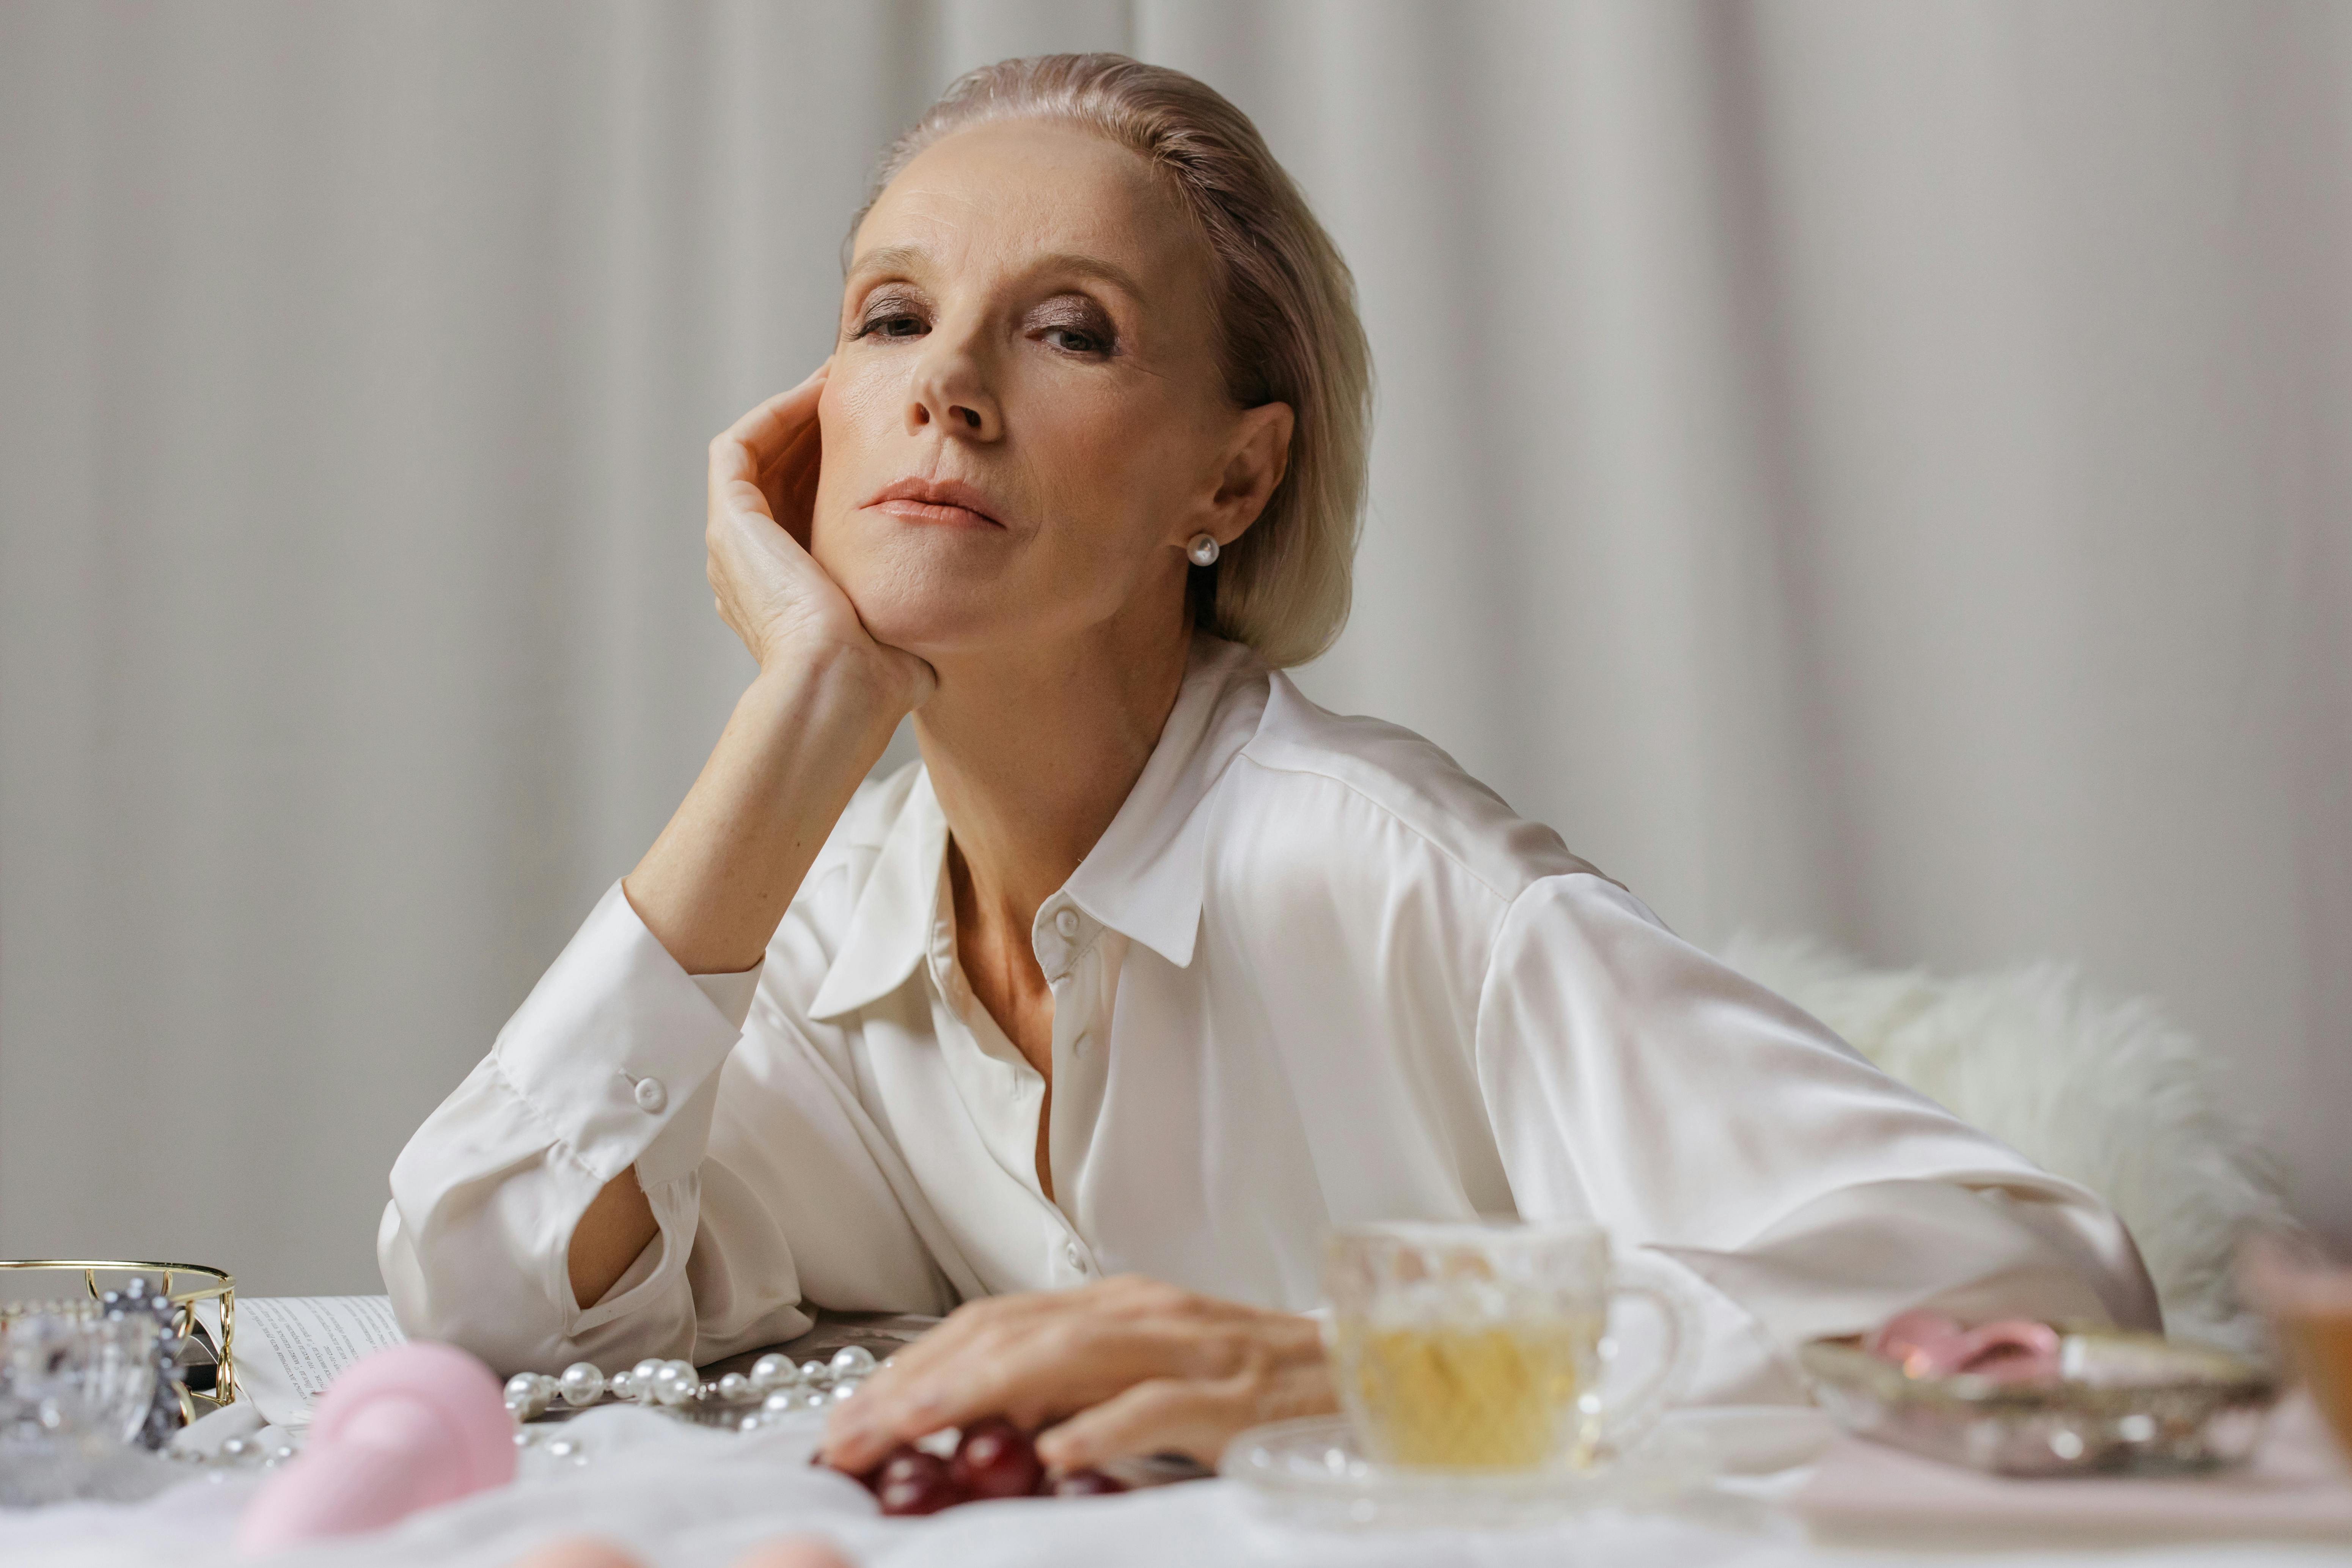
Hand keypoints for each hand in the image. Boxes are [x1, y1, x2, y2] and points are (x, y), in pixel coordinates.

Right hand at [706, 366, 930, 707]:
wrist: (839, 689)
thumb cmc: (878, 679)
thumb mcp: (902, 629)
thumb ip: (914, 611)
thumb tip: (956, 609)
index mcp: (791, 592)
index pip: (810, 510)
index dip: (842, 468)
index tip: (887, 434)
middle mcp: (754, 566)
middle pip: (782, 476)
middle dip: (819, 430)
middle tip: (863, 390)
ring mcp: (734, 544)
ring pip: (759, 456)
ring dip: (795, 413)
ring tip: (840, 378)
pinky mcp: (729, 522)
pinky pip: (739, 448)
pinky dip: (773, 415)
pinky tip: (817, 391)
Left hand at [819, 1276, 1335, 1475]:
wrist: (1373, 1378)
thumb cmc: (1259, 1392)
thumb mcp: (1149, 1382)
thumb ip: (1072, 1395)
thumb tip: (982, 1432)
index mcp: (1119, 1308)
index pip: (991, 1324)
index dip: (912, 1368)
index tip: (848, 1420)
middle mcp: (1145, 1314)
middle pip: (1007, 1334)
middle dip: (917, 1385)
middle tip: (850, 1437)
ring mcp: (1192, 1350)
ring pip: (1063, 1357)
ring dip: (976, 1395)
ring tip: (912, 1434)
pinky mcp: (1235, 1398)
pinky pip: (1158, 1408)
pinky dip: (1099, 1429)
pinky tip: (1051, 1457)